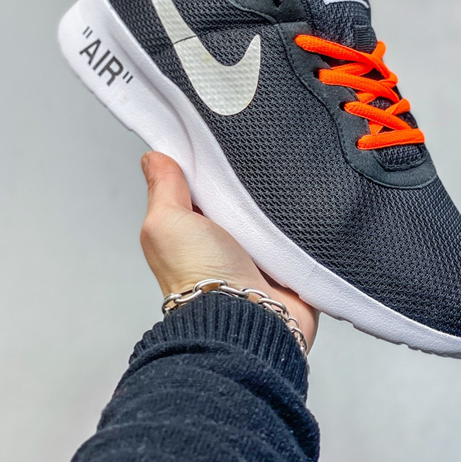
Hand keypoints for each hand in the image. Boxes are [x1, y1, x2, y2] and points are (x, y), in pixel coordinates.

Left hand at [140, 152, 317, 349]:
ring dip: (281, 203)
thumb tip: (154, 159)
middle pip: (242, 198)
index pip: (203, 186)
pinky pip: (303, 235)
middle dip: (251, 182)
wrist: (245, 319)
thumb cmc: (199, 278)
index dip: (210, 165)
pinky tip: (306, 209)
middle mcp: (225, 243)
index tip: (222, 142)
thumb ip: (163, 189)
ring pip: (275, 214)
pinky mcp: (289, 266)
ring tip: (285, 186)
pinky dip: (306, 225)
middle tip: (260, 163)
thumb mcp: (167, 222)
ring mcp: (259, 255)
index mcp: (193, 231)